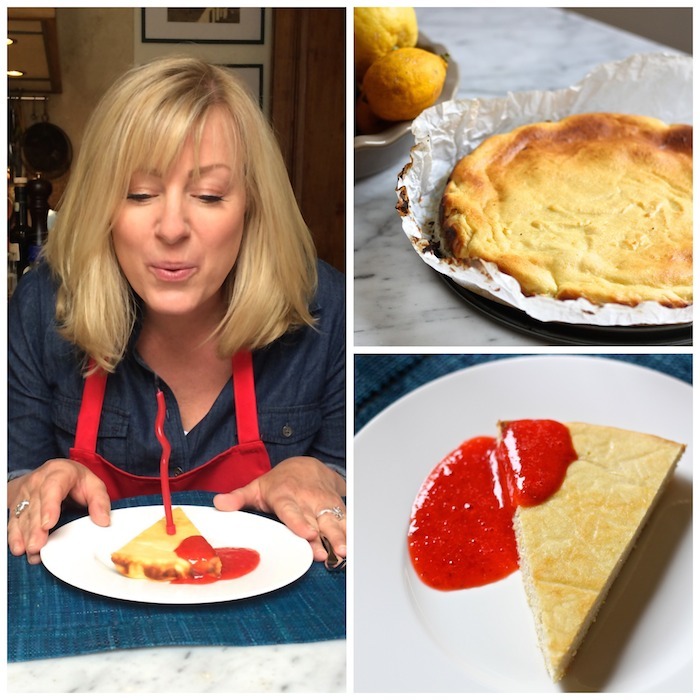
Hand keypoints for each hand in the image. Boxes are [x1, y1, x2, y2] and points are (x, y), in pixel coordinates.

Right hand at [7, 459, 110, 564]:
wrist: (52, 473)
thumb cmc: (75, 480)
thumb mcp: (93, 484)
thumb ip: (100, 501)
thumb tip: (103, 521)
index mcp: (59, 472)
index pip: (52, 488)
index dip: (49, 506)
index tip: (48, 524)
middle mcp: (38, 481)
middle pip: (35, 506)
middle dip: (35, 528)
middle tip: (37, 546)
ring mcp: (25, 493)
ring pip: (22, 515)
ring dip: (25, 535)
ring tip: (32, 552)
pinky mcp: (17, 505)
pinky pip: (13, 521)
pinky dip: (15, 536)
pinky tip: (19, 548)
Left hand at [213, 456, 345, 562]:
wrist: (305, 464)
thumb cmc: (278, 483)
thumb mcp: (256, 488)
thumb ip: (238, 498)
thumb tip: (218, 504)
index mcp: (285, 496)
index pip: (292, 511)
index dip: (300, 523)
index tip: (309, 533)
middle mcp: (307, 499)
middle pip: (318, 520)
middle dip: (328, 536)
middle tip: (334, 552)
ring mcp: (324, 502)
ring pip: (334, 520)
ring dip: (342, 536)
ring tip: (345, 552)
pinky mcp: (336, 505)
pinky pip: (346, 519)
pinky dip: (351, 532)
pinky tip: (355, 547)